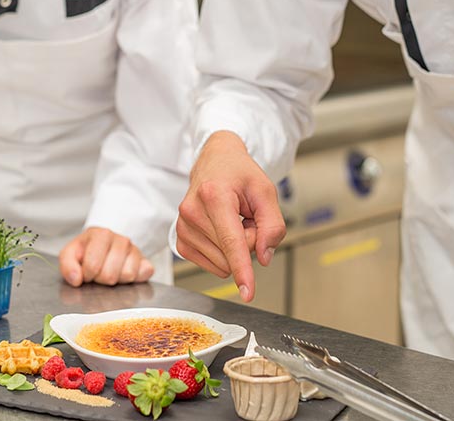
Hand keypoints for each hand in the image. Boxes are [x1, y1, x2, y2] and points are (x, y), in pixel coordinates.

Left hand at [58, 227, 153, 286]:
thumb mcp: (70, 253)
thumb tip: (76, 279)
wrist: (104, 244)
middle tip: (98, 272)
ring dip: (116, 279)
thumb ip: (67, 265)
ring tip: (109, 271)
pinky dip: (134, 279)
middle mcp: (121, 239)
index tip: (85, 271)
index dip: (86, 274)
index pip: (93, 266)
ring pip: (127, 276)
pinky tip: (123, 273)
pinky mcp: (145, 261)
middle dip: (101, 278)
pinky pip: (144, 274)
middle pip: (110, 275)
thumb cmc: (87, 250)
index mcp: (101, 234)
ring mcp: (135, 249)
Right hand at [175, 131, 284, 302]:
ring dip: (235, 247)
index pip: (232, 241)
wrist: (214, 161)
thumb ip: (272, 225)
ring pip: (222, 263)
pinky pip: (212, 264)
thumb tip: (263, 256)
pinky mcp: (180, 240)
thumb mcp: (266, 191)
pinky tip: (221, 231)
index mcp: (214, 196)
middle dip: (248, 242)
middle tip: (245, 217)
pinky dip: (223, 253)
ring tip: (232, 220)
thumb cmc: (239, 174)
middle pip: (231, 254)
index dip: (242, 269)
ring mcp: (183, 226)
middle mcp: (192, 211)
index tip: (247, 292)